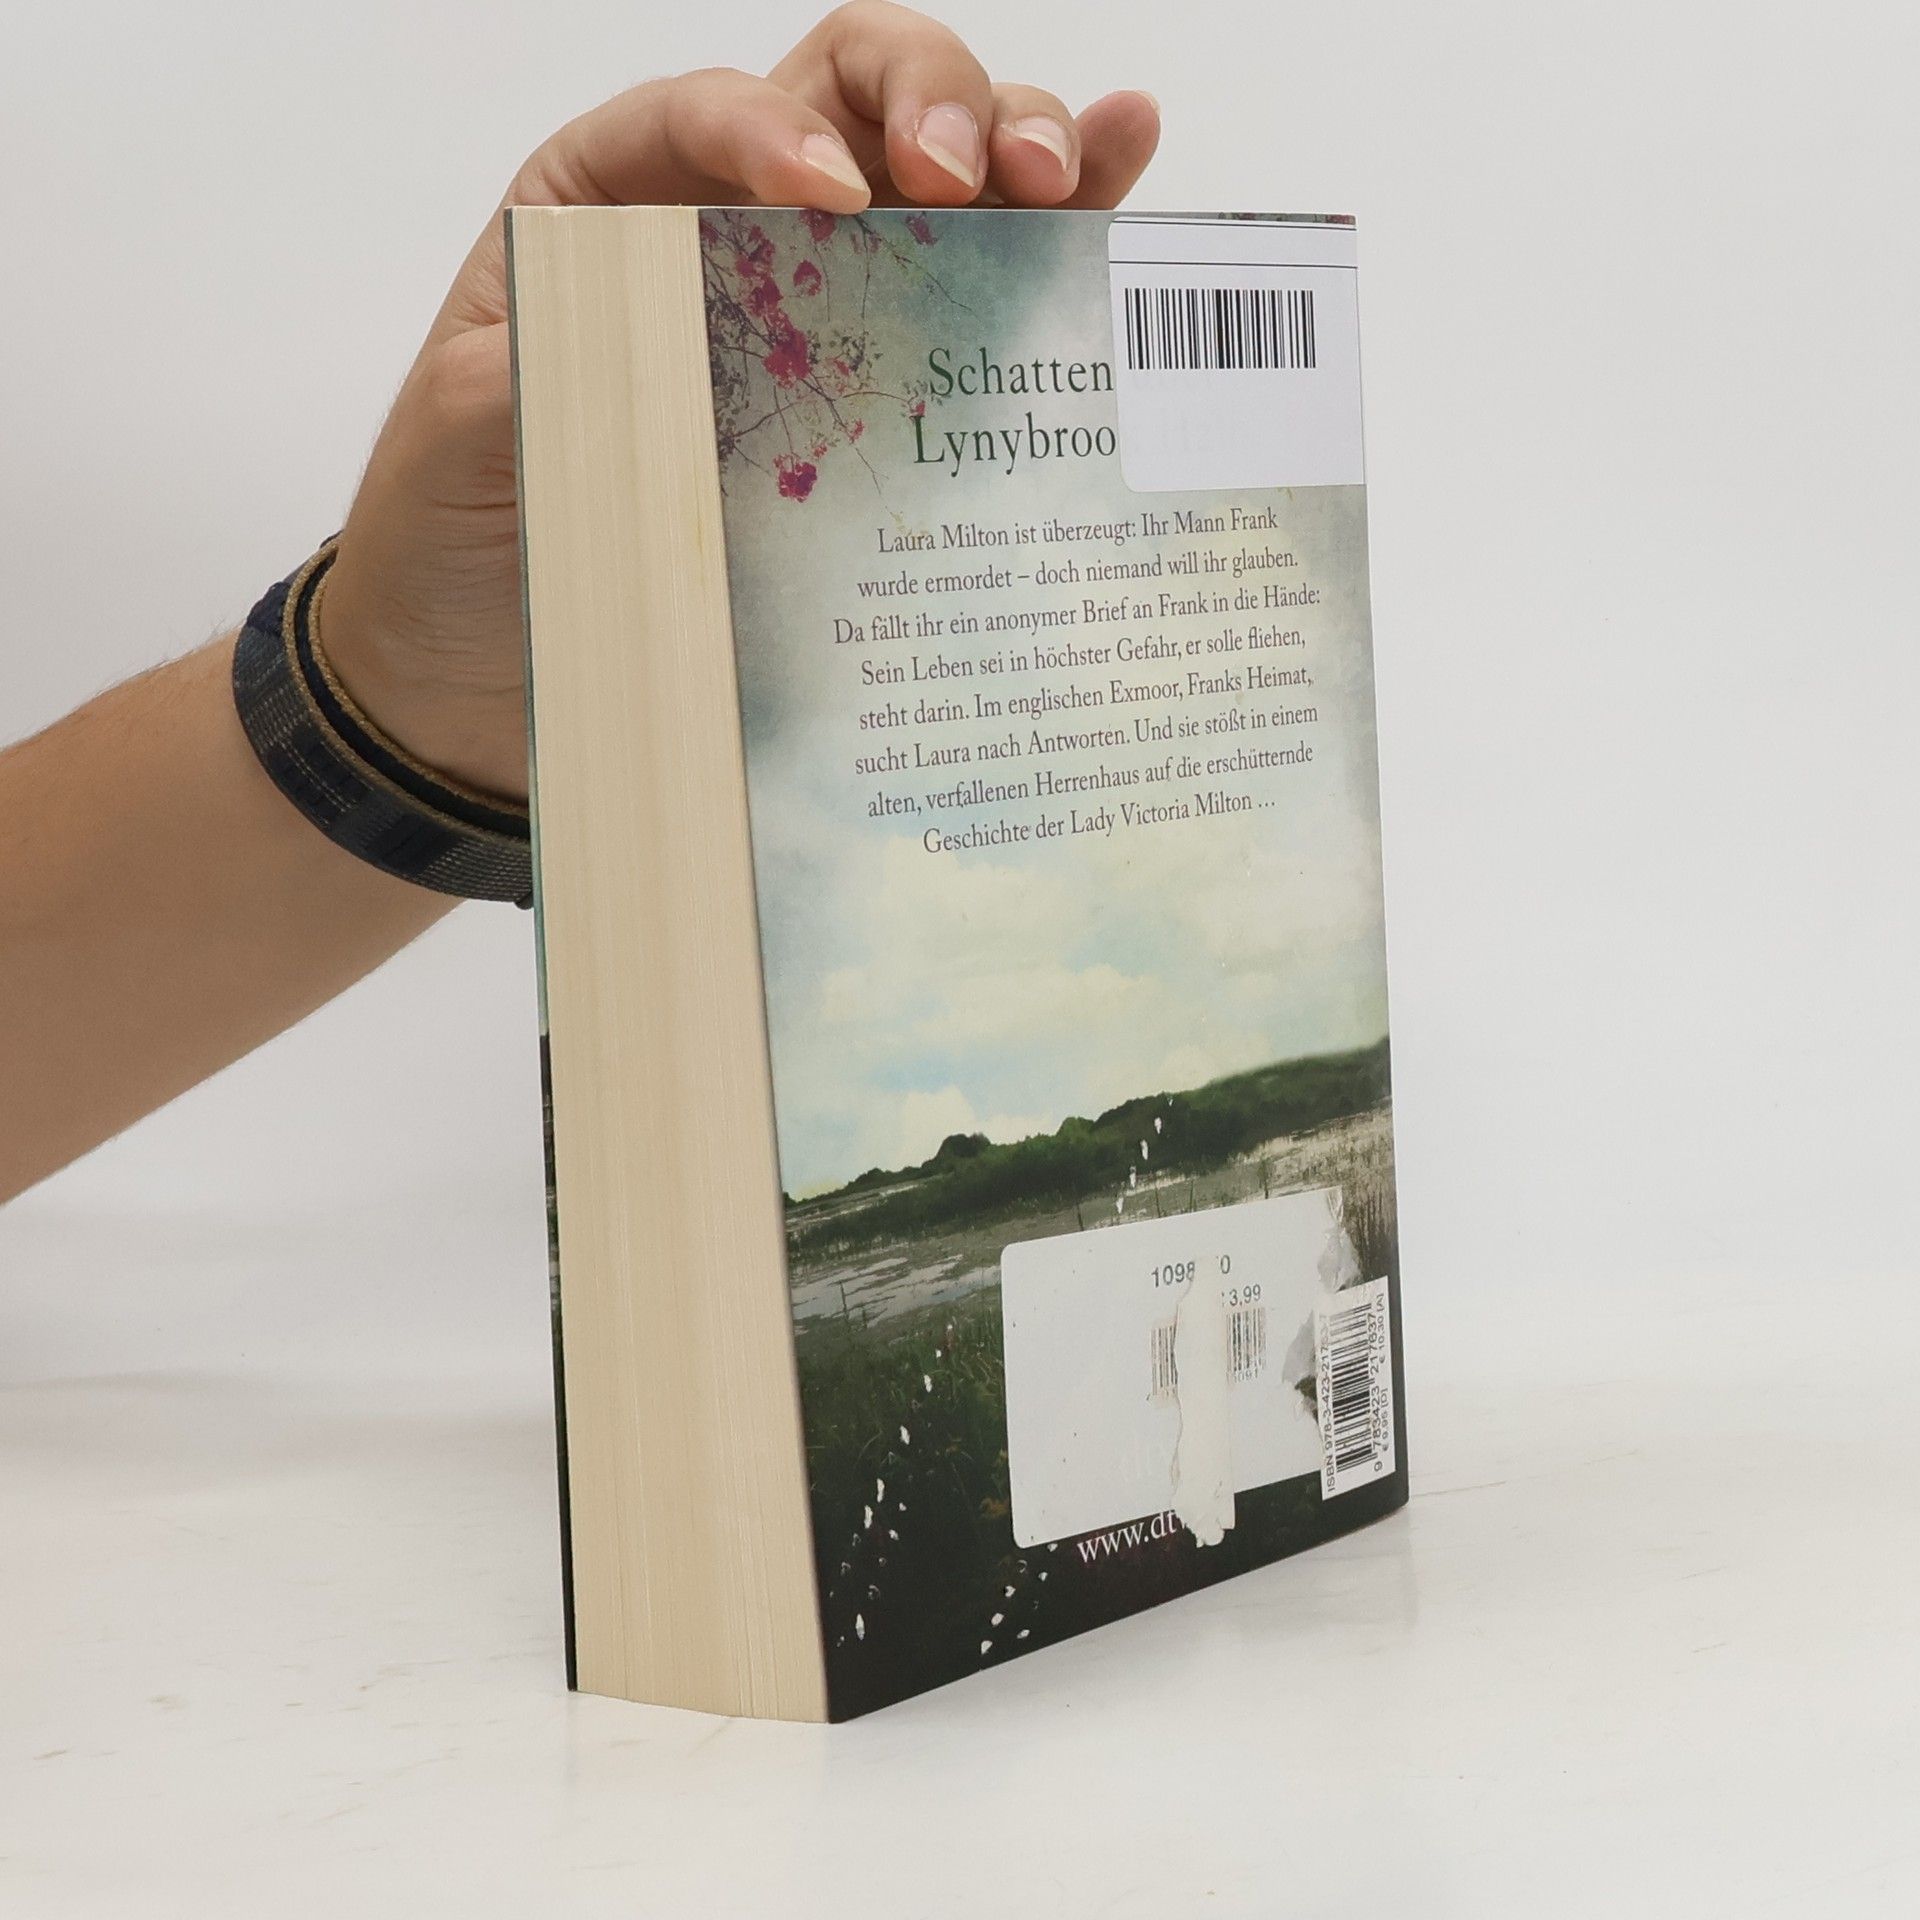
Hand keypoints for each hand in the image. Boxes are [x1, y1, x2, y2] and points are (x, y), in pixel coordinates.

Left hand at [320, 3, 1160, 801]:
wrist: (485, 678)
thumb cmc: (461, 538)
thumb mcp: (463, 442)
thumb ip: (528, 372)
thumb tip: (619, 342)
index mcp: (611, 208)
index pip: (709, 115)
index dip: (774, 130)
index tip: (829, 199)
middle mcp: (735, 231)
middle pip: (856, 98)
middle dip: (930, 103)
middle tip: (971, 177)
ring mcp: (831, 308)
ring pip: (947, 169)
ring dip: (1019, 145)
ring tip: (1059, 181)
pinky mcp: (897, 395)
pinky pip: (992, 287)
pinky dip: (1069, 224)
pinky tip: (1127, 161)